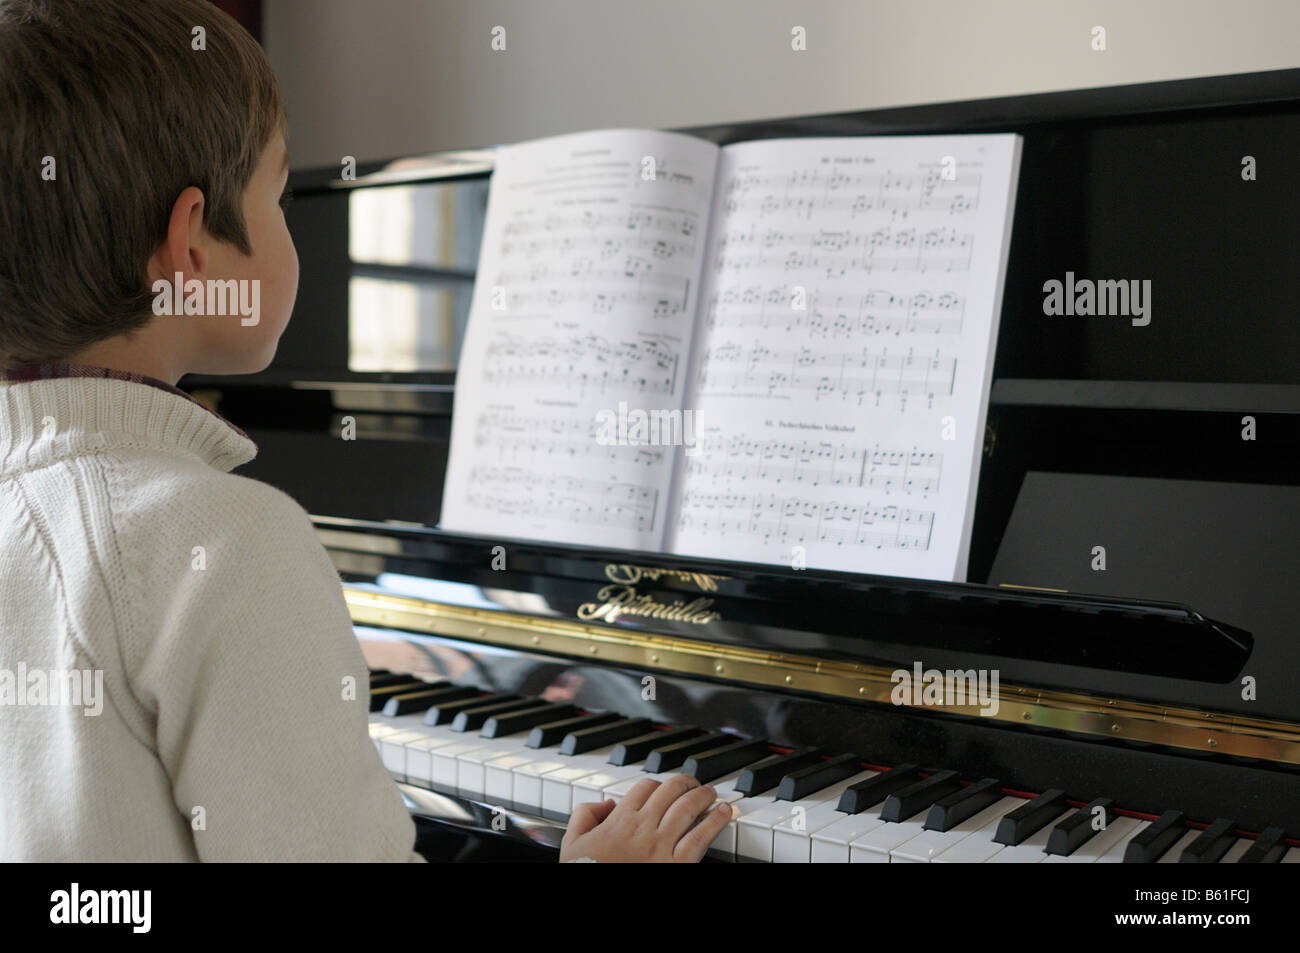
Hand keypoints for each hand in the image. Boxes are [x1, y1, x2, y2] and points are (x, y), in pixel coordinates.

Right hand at [559, 773, 734, 861]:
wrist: (596, 901)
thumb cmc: (587, 872)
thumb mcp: (572, 843)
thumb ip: (584, 815)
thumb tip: (606, 803)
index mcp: (620, 820)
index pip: (646, 786)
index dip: (658, 783)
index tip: (664, 788)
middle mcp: (643, 827)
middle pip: (671, 790)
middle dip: (686, 782)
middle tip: (694, 784)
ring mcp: (662, 845)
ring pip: (689, 807)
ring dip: (704, 795)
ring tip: (711, 794)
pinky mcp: (678, 864)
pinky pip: (702, 836)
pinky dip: (716, 821)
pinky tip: (724, 813)